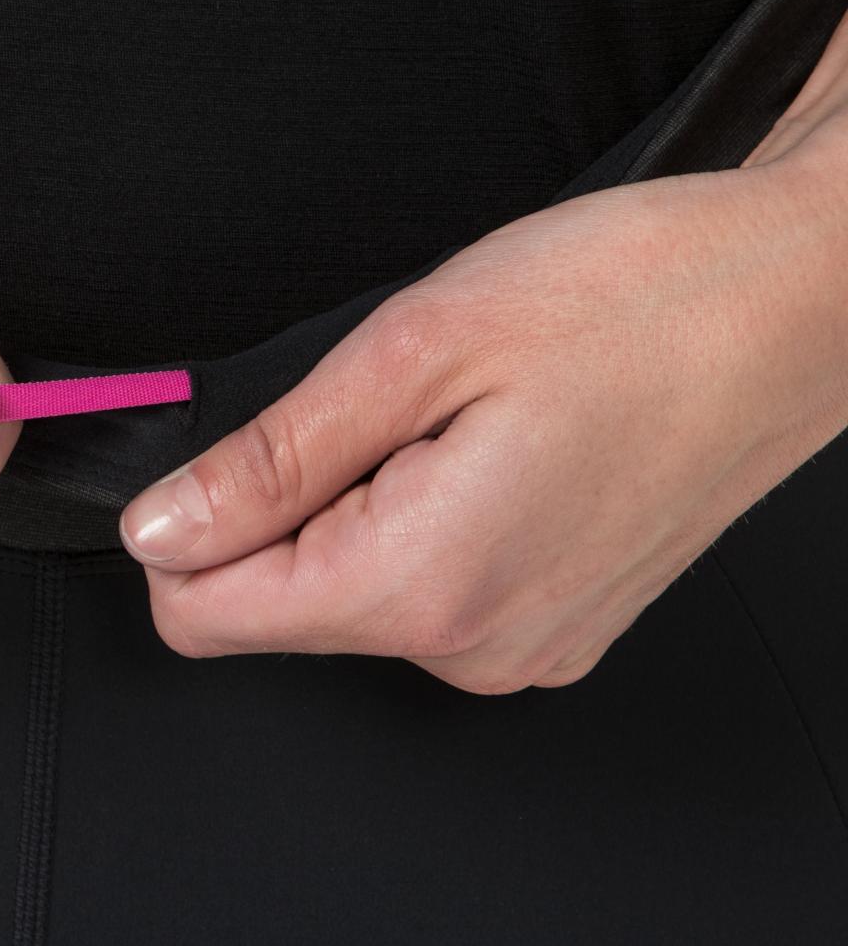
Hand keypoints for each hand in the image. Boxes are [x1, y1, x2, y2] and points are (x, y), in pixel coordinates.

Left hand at [118, 123, 847, 692]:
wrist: (799, 303)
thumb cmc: (638, 301)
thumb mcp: (414, 351)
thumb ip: (270, 462)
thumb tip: (162, 529)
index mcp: (424, 584)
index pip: (202, 620)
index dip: (184, 528)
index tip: (230, 452)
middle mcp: (474, 645)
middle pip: (275, 609)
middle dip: (284, 508)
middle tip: (382, 406)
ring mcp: (523, 645)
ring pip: (351, 598)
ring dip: (359, 508)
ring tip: (454, 419)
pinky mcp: (555, 625)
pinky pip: (429, 594)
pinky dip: (421, 522)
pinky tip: (491, 449)